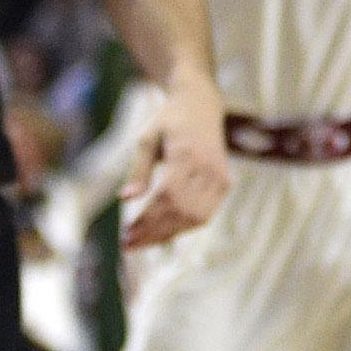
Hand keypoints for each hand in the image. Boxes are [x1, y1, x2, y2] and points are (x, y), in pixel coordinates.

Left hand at [120, 80, 229, 247]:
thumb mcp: (147, 139)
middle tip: (129, 244)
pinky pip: (204, 214)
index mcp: (187, 154)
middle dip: (154, 232)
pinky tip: (163, 232)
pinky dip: (183, 227)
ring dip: (168, 234)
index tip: (126, 234)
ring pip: (195, 218)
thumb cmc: (169, 121)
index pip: (168, 197)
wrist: (201, 106)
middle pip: (181, 211)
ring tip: (143, 242)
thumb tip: (125, 198)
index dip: (147, 219)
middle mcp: (208, 168)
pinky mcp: (224, 184)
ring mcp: (220, 177)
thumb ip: (138, 169)